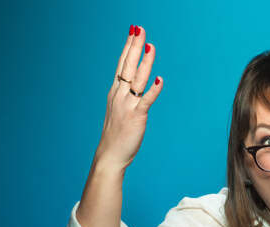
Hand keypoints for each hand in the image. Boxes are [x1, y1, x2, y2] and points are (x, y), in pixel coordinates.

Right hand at [95, 25, 162, 169]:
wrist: (110, 154)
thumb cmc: (117, 133)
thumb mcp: (119, 109)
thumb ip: (126, 95)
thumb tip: (136, 84)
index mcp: (115, 92)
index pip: (121, 64)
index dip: (128, 47)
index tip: (133, 31)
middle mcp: (120, 95)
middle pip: (127, 65)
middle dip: (134, 46)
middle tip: (140, 28)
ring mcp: (127, 105)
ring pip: (137, 79)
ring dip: (145, 61)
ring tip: (151, 46)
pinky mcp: (136, 116)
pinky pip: (146, 100)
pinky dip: (153, 89)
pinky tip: (159, 79)